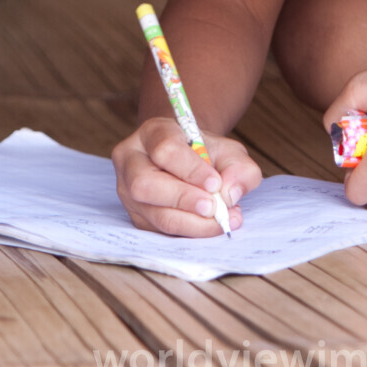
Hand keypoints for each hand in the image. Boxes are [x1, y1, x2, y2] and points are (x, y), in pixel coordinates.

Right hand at [112, 117, 262, 235]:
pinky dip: (189, 233)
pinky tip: (210, 226)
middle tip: (214, 208)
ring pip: (153, 213)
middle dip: (183, 199)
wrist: (190, 163)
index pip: (165, 150)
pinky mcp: (137, 217)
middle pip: (145, 184)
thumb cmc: (206, 155)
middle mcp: (132, 161)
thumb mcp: (229, 151)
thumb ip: (238, 168)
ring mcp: (128, 192)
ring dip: (191, 222)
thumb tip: (230, 194)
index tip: (215, 183)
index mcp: (152, 133)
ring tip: (220, 219)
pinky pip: (160, 232)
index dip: (191, 169)